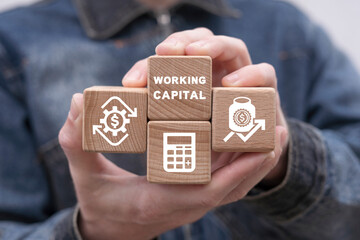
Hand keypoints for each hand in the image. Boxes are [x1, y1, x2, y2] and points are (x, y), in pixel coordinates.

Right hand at [59, 28, 287, 239]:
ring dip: (256, 163)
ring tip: (275, 133)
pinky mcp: (195, 196)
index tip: (259, 145)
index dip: (236, 169)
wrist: (110, 231)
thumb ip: (78, 140)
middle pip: (232, 187)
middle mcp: (185, 205)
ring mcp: (193, 203)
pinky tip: (254, 144)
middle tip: (278, 130)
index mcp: (160, 201)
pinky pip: (227, 183)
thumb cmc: (99, 202)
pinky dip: (244, 166)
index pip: (207, 189)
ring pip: (235, 186)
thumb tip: (79, 102)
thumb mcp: (84, 174)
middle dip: (257, 162)